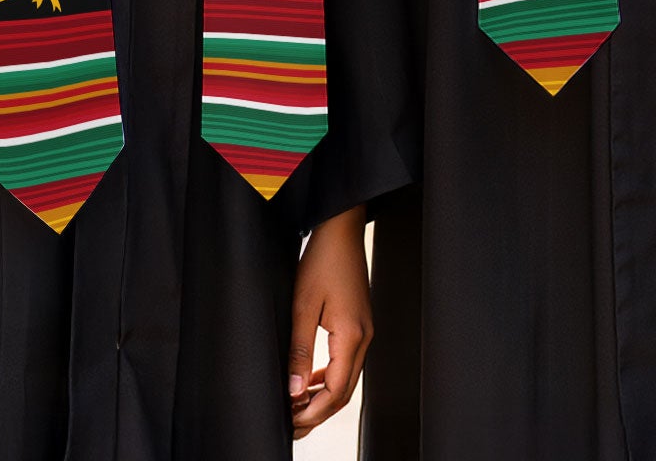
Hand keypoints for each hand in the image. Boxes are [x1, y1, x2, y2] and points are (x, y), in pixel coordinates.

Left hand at [288, 205, 372, 436]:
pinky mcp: (359, 325)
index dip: (313, 413)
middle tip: (291, 425)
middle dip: (318, 413)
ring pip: (347, 379)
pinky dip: (330, 379)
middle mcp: (364, 336)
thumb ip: (299, 351)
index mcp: (352, 335)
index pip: (336, 391)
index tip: (290, 422)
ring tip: (296, 408)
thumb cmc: (323, 261)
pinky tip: (310, 381)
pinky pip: (347, 362)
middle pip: (345, 391)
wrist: (342, 230)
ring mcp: (365, 330)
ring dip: (323, 398)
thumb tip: (294, 391)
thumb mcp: (302, 306)